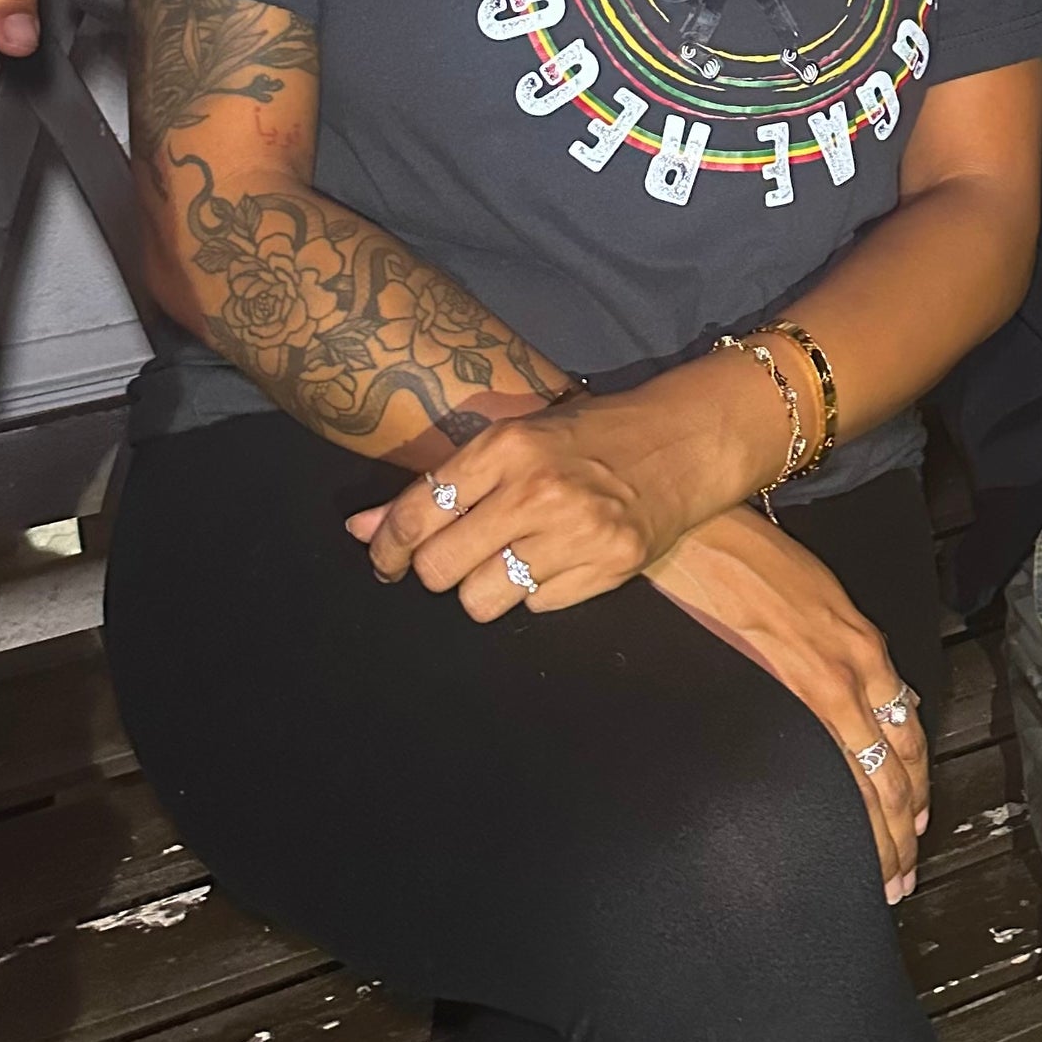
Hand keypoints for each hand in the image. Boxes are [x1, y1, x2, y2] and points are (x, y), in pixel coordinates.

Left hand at [345, 356, 793, 610]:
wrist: (683, 440)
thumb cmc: (587, 435)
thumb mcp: (511, 441)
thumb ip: (435, 486)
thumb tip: (358, 530)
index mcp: (507, 447)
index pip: (418, 514)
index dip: (386, 546)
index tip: (383, 558)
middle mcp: (537, 490)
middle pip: (439, 569)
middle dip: (437, 569)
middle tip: (457, 554)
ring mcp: (575, 533)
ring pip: (481, 599)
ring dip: (485, 587)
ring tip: (510, 557)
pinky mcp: (609, 567)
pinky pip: (536, 606)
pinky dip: (538, 590)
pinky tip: (558, 558)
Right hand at [649, 506, 929, 901]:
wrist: (712, 537)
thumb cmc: (753, 561)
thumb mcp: (816, 598)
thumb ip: (843, 647)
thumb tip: (869, 691)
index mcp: (863, 645)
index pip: (906, 726)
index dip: (915, 778)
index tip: (917, 818)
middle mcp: (861, 667)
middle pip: (900, 762)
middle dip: (906, 822)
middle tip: (905, 873)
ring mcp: (835, 680)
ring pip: (877, 773)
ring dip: (887, 828)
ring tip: (888, 875)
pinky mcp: (801, 687)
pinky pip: (841, 760)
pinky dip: (853, 804)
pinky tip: (854, 834)